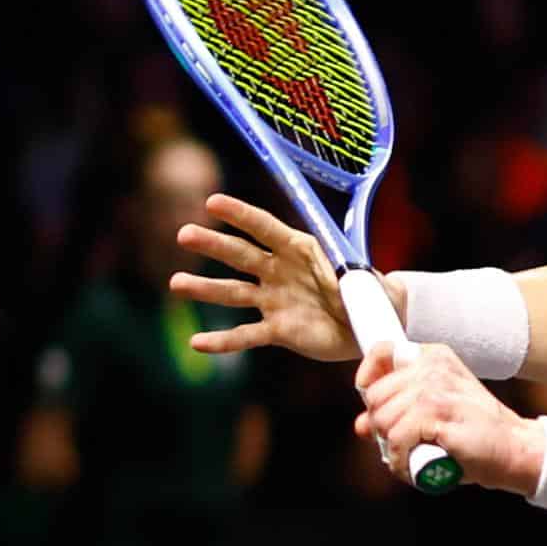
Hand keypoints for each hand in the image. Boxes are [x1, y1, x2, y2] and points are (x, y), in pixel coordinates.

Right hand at [168, 194, 370, 361]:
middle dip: (214, 244)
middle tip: (184, 235)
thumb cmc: (365, 290)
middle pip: (241, 255)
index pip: (265, 227)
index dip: (241, 215)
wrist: (368, 325)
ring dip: (206, 289)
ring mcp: (274, 300)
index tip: (213, 203)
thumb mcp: (359, 277)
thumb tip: (342, 277)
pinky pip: (246, 335)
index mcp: (299, 249)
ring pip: (234, 293)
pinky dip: (223, 341)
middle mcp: (279, 271)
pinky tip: (198, 343)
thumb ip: (345, 274)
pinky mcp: (277, 330)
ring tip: (177, 283)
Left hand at [354, 342, 546, 494]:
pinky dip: (400, 461)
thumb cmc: (476, 434)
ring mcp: (436, 388)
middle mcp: (434, 366)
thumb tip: (361, 425)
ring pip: (383, 420)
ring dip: (392, 448)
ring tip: (413, 456)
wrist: (515, 449)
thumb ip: (397, 412)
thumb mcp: (436, 413)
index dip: (368, 379)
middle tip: (405, 442)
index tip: (374, 406)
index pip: (383, 352)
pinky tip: (415, 466)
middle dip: (382, 426)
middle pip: (375, 396)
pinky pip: (396, 439)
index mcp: (435, 358)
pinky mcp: (437, 412)